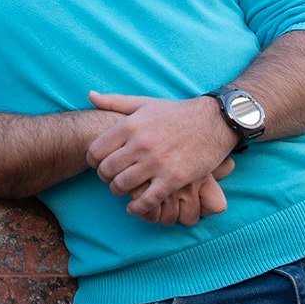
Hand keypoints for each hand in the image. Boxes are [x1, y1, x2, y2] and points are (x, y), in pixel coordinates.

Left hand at [87, 91, 238, 220]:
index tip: (97, 164)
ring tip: (121, 190)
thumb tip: (90, 95)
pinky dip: (137, 208)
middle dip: (104, 178)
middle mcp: (140, 144)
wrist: (214, 121)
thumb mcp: (144, 103)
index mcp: (129, 125)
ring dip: (118, 191)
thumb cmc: (176, 113)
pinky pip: (148, 200)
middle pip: (106, 170)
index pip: (96, 150)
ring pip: (122, 186)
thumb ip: (115, 101)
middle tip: (110, 179)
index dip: (92, 161)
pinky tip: (134, 208)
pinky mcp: (174, 178)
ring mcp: (157, 162)